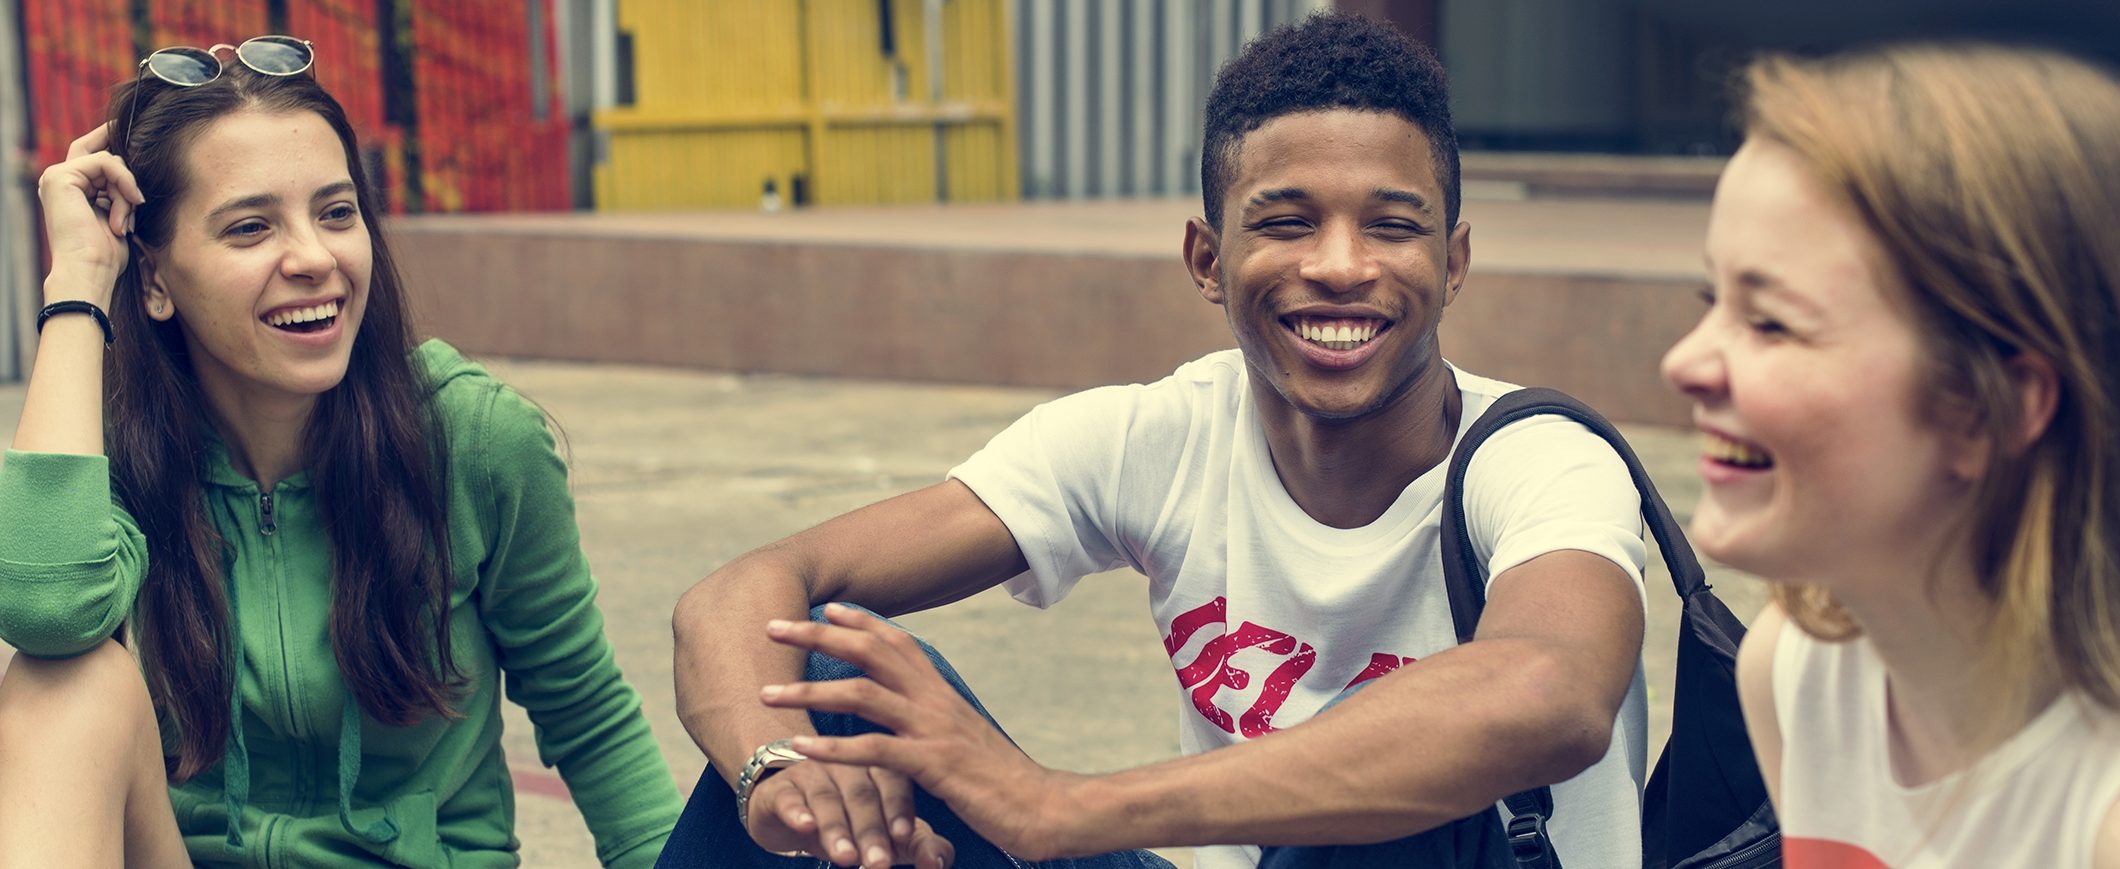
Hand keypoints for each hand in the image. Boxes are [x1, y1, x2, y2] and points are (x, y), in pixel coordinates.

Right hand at [36, 124, 144, 305]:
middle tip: (137, 200)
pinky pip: (105, 163)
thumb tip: (136, 177)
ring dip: (126, 190)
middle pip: (101, 152)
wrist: (90, 270)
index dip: (111, 140)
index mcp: (69, 189)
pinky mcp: (60, 177)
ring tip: (124, 220)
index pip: (92, 154)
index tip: (135, 133)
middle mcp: (58, 180)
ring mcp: (56, 177)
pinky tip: (129, 205)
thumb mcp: (117, 215)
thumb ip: (118, 191)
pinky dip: (124, 182)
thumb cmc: (106, 254)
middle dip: (126, 172)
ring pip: (109, 161)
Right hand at [745, 759, 954, 867]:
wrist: (793, 814)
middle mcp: (848, 764)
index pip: (895, 783)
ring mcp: (813, 773)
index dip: (899, 809)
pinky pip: (790, 799)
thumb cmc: (854, 822)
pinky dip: (798, 813)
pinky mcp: (781, 789)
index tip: (905, 836)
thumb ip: (919, 846)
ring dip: (837, 829)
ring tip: (846, 858)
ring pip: (827, 799)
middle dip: (871, 831)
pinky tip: (806, 826)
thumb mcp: (887, 834)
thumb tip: (937, 862)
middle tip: (878, 863)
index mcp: (881, 767)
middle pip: (863, 795)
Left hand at [762, 605, 1082, 861]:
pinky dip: (834, 749)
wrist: (1043, 807)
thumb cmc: (1000, 780)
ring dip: (810, 691)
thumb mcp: (963, 739)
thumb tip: (909, 715)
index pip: (896, 641)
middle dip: (817, 635)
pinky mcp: (933, 766)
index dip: (859, 620)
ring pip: (863, 695)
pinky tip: (800, 748)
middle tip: (771, 628)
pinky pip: (875, 751)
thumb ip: (933, 722)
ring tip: (767, 692)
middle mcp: (935, 700)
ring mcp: (933, 730)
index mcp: (942, 692)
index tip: (826, 606)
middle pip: (869, 651)